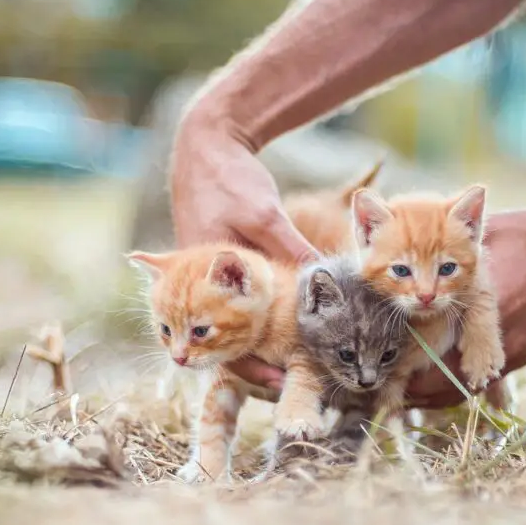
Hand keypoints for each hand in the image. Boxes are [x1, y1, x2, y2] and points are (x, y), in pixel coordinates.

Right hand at [170, 107, 315, 391]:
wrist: (205, 145)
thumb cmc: (230, 179)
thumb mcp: (265, 216)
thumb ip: (292, 250)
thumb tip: (327, 281)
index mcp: (201, 277)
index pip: (220, 339)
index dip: (250, 364)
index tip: (279, 379)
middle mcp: (198, 281)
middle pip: (222, 337)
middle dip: (253, 359)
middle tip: (287, 378)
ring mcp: (205, 273)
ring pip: (227, 319)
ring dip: (254, 339)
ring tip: (287, 359)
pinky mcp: (217, 263)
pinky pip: (231, 298)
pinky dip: (253, 312)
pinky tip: (281, 321)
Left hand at [404, 195, 525, 409]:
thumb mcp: (481, 241)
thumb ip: (446, 254)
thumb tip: (412, 257)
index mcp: (476, 308)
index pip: (428, 359)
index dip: (403, 372)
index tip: (384, 372)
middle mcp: (494, 337)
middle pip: (445, 384)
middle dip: (415, 391)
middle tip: (391, 392)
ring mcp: (515, 348)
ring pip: (467, 389)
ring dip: (439, 393)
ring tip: (412, 395)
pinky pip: (489, 379)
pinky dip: (465, 383)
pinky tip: (448, 380)